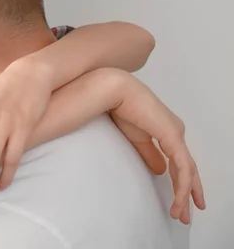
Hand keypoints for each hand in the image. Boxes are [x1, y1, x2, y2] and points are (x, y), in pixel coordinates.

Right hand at [109, 77, 205, 223]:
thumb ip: (150, 154)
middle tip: (185, 214)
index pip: (180, 162)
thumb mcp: (136, 138)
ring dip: (185, 193)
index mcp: (168, 131)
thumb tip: (161, 171)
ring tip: (180, 212)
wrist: (116, 91)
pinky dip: (183, 183)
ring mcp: (176, 133)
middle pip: (188, 168)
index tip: (182, 201)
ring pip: (187, 170)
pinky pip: (182, 165)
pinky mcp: (172, 136)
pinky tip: (182, 196)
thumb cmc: (122, 108)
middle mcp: (176, 132)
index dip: (182, 182)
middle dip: (188, 192)